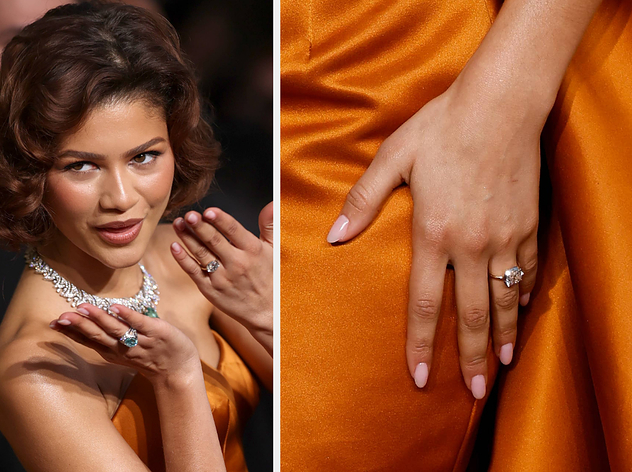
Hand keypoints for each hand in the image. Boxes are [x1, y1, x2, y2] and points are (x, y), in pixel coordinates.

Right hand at [50, 303, 199, 383]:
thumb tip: (88, 318)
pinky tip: (116, 308)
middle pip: (98, 336)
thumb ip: (107, 336)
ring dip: (99, 319)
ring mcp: (140, 341)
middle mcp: (123, 348)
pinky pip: (140, 324)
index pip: (89, 340)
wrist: (178, 370)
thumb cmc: (150, 355)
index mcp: (113, 350)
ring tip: (83, 308)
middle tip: (61, 317)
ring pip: (116, 330)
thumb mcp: (123, 349)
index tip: (54, 323)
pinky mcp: (157, 332)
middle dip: (79, 326)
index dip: (71, 332)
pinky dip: (128, 316)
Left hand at [170, 203, 272, 339]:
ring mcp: (222, 278)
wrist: (268, 313)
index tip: (209, 210)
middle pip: (214, 241)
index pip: (234, 231)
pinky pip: (194, 272)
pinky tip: (174, 246)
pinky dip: (183, 259)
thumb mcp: (276, 249)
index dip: (220, 220)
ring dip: (187, 237)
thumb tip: (271, 203)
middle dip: (199, 226)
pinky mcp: (211, 290)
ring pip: (201, 254)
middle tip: (188, 215)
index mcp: (253, 251)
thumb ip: (270, 224)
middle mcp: (237, 264)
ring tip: (178, 223)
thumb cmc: (272, 278)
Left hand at [327, 83, 539, 398]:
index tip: (419, 379)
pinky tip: (517, 315)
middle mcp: (470, 245)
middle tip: (471, 393)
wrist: (499, 104)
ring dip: (501, 339)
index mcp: (432, 234)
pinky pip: (526, 272)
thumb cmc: (441, 127)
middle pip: (469, 316)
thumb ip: (363, 201)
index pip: (422, 304)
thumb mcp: (393, 158)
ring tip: (499, 368)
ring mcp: (503, 237)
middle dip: (469, 360)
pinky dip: (521, 298)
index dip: (420, 346)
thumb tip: (334, 236)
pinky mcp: (527, 225)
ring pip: (503, 302)